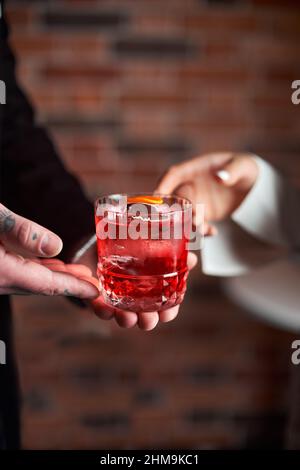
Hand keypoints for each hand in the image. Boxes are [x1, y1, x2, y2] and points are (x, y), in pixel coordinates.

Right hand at [0, 203, 98, 298]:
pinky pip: (16, 272)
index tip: (95, 291)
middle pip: (40, 285)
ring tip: (76, 272)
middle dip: (69, 283)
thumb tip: (56, 246)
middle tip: (93, 282)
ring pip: (27, 279)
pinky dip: (34, 269)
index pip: (46, 284)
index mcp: (3, 271)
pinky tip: (43, 263)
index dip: (74, 287)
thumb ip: (20, 231)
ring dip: (52, 275)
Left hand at [77, 246, 197, 330]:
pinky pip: (100, 308)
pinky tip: (102, 304)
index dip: (168, 313)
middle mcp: (136, 299)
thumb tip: (193, 259)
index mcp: (153, 291)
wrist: (106, 240)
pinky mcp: (98, 296)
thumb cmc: (135, 247)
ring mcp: (117, 300)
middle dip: (147, 321)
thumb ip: (172, 252)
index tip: (167, 314)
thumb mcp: (154, 247)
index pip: (165, 308)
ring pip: (123, 318)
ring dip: (125, 320)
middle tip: (148, 318)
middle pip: (145, 319)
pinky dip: (102, 309)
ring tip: (125, 316)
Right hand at [156, 152, 258, 234]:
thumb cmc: (246, 169)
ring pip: (184, 214)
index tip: (157, 196)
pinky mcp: (203, 214)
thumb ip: (232, 171)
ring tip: (205, 230)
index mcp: (196, 168)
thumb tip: (221, 177)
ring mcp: (196, 200)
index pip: (174, 174)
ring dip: (190, 224)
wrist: (254, 185)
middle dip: (180, 211)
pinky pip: (196, 224)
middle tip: (194, 221)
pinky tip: (213, 232)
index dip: (163, 184)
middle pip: (176, 197)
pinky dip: (202, 230)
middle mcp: (191, 184)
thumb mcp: (243, 166)